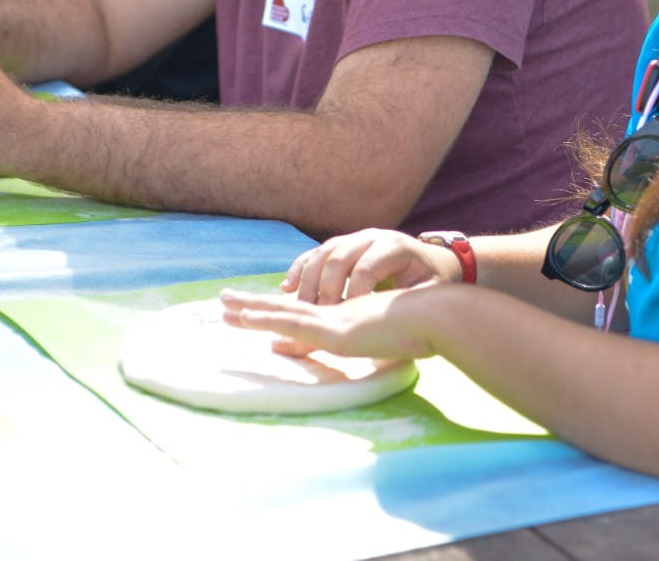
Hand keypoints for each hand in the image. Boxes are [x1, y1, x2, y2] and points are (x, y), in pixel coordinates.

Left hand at [220, 286, 438, 360]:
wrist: (436, 316)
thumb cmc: (418, 331)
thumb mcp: (382, 342)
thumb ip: (362, 346)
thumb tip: (343, 354)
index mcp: (342, 320)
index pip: (301, 316)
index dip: (275, 313)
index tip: (250, 313)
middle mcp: (333, 315)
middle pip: (285, 309)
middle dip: (252, 306)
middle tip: (223, 303)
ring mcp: (333, 320)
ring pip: (284, 312)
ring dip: (252, 310)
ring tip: (224, 307)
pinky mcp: (336, 329)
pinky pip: (295, 324)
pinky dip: (270, 320)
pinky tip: (250, 319)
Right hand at [281, 228, 459, 303]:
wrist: (435, 263)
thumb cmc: (433, 283)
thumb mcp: (432, 291)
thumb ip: (415, 300)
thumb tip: (398, 316)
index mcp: (394, 247)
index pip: (367, 267)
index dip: (356, 292)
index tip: (349, 317)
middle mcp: (371, 237)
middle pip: (339, 257)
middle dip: (326, 287)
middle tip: (319, 315)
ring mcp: (354, 239)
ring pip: (323, 254)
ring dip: (308, 281)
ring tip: (299, 307)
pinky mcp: (342, 246)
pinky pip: (315, 254)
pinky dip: (300, 270)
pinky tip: (287, 288)